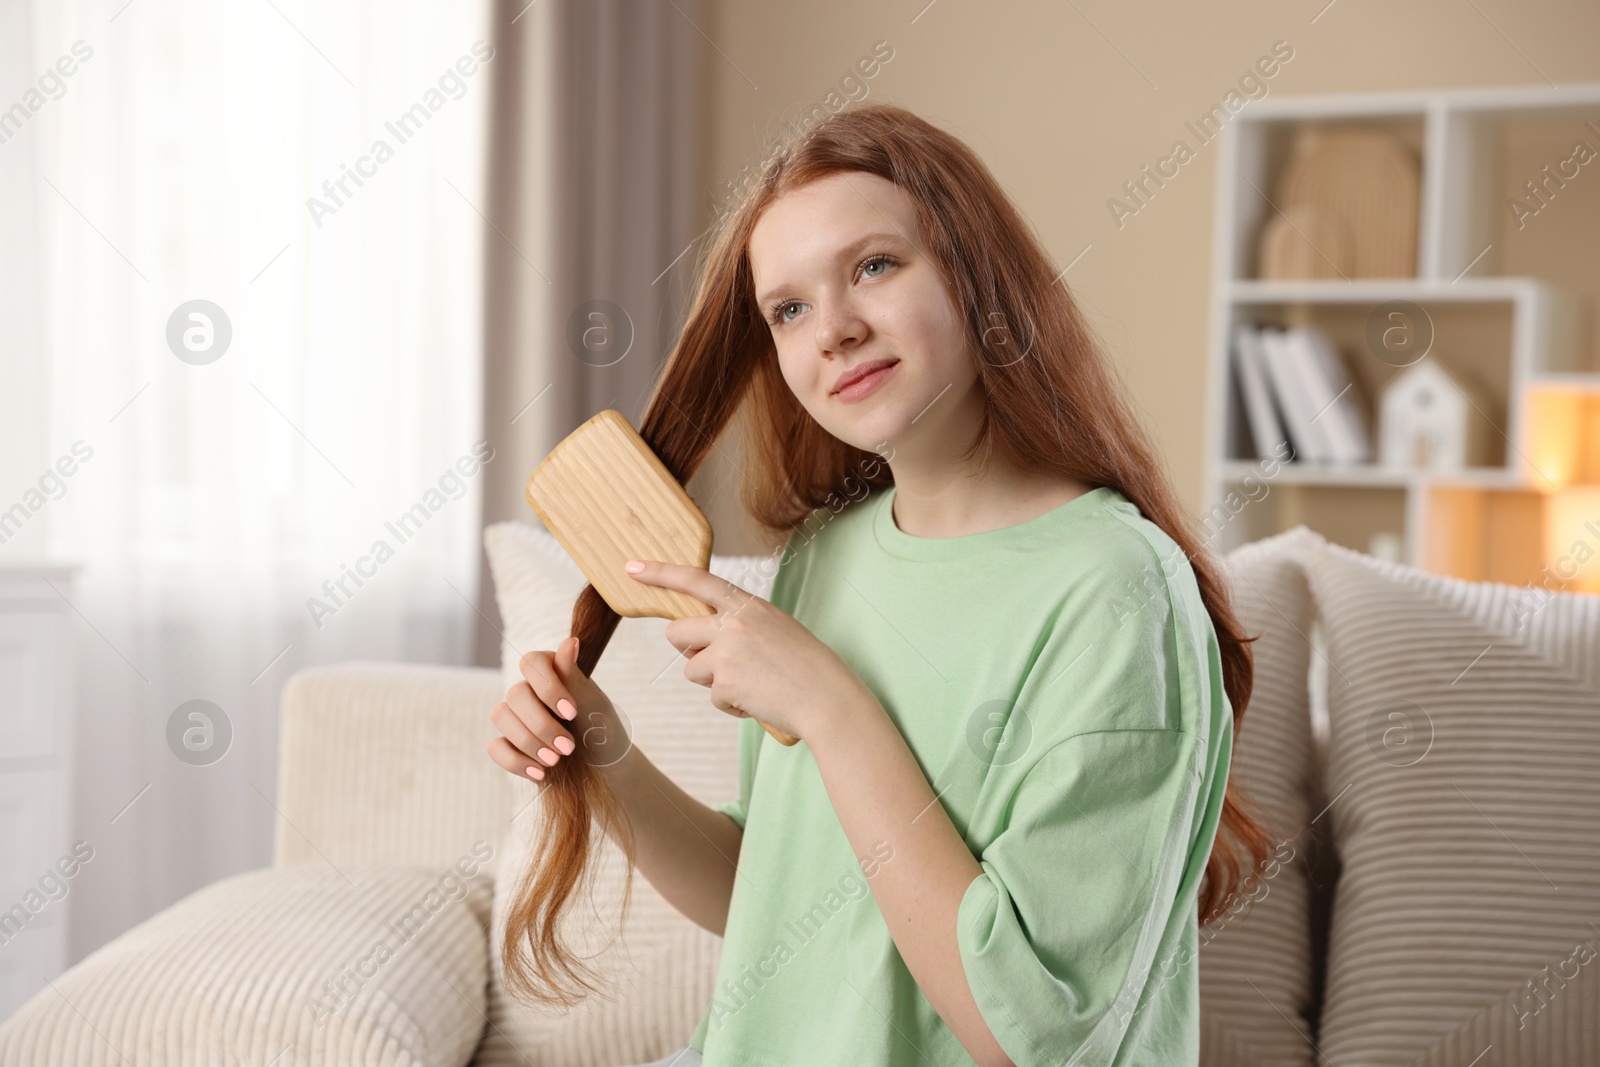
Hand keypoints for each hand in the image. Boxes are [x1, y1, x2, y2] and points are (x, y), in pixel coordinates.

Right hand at [487, 636, 632, 780]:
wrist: (602, 767)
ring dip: (529, 742)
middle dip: (541, 725)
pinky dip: (516, 761)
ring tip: (555, 760)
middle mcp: (528, 689)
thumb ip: (575, 676)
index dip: (547, 688)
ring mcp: (515, 716)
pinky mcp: (508, 743)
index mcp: (550, 671)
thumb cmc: (600, 728)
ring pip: (501, 717)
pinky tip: (540, 772)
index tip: (572, 713)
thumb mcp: (593, 703)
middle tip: (568, 747)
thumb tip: (570, 641)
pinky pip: (495, 747)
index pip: (531, 663)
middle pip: (515, 694)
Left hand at [624, 559, 870, 742]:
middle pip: (676, 631)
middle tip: (717, 661)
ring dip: (713, 681)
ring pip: (691, 668)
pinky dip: (731, 703)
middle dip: (688, 649)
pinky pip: (711, 696)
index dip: (661, 573)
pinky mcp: (723, 683)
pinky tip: (758, 699)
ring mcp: (726, 652)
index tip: (633, 567)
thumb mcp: (776, 628)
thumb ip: (739, 624)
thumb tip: (704, 638)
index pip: (697, 580)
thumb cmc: (807, 666)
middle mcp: (733, 623)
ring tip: (751, 683)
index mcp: (748, 605)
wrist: (827, 698)